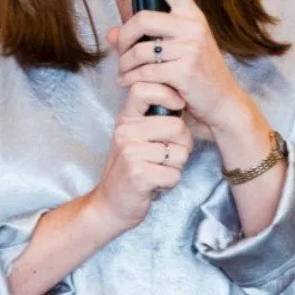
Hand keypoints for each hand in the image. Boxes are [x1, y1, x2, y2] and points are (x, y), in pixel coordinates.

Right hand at [88, 81, 192, 233]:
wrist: (110, 205)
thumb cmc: (131, 167)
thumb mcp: (135, 136)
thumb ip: (152, 118)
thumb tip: (182, 98)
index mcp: (126, 118)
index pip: (143, 89)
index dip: (167, 93)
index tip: (178, 106)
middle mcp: (125, 131)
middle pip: (177, 126)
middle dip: (184, 144)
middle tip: (170, 155)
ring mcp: (130, 153)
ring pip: (180, 153)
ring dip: (177, 166)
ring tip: (160, 169)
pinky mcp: (138, 175)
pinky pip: (174, 174)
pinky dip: (171, 182)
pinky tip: (156, 183)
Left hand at [107, 0, 257, 130]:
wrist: (222, 101)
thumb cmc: (198, 72)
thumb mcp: (178, 48)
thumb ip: (145, 38)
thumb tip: (112, 33)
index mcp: (192, 15)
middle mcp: (193, 27)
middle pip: (143, 19)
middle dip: (124, 36)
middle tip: (120, 49)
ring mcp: (190, 48)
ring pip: (140, 50)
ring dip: (125, 64)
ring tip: (124, 71)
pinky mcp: (184, 71)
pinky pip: (145, 72)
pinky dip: (131, 79)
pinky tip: (127, 83)